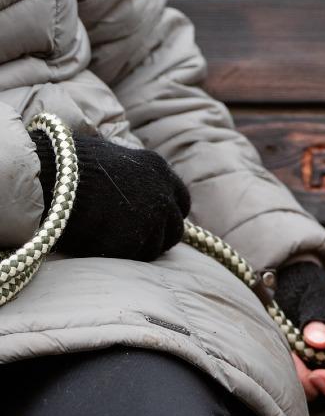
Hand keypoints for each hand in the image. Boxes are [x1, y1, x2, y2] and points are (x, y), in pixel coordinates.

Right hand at [31, 131, 189, 260]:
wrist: (52, 174)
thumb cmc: (71, 163)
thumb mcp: (114, 159)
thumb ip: (134, 178)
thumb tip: (134, 192)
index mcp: (160, 170)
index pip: (181, 202)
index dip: (169, 214)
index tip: (157, 222)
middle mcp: (163, 195)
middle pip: (174, 229)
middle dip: (159, 237)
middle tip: (136, 242)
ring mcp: (151, 218)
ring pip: (155, 247)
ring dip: (138, 248)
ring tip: (111, 243)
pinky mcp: (132, 239)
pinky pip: (132, 256)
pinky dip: (118, 254)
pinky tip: (98, 245)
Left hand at [274, 261, 324, 408]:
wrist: (287, 288)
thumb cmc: (311, 291)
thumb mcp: (318, 299)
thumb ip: (320, 319)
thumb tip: (319, 341)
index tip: (316, 374)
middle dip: (304, 382)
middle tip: (289, 354)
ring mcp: (312, 380)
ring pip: (302, 397)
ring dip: (289, 378)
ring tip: (280, 347)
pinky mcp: (291, 381)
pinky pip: (284, 390)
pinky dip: (277, 376)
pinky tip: (272, 354)